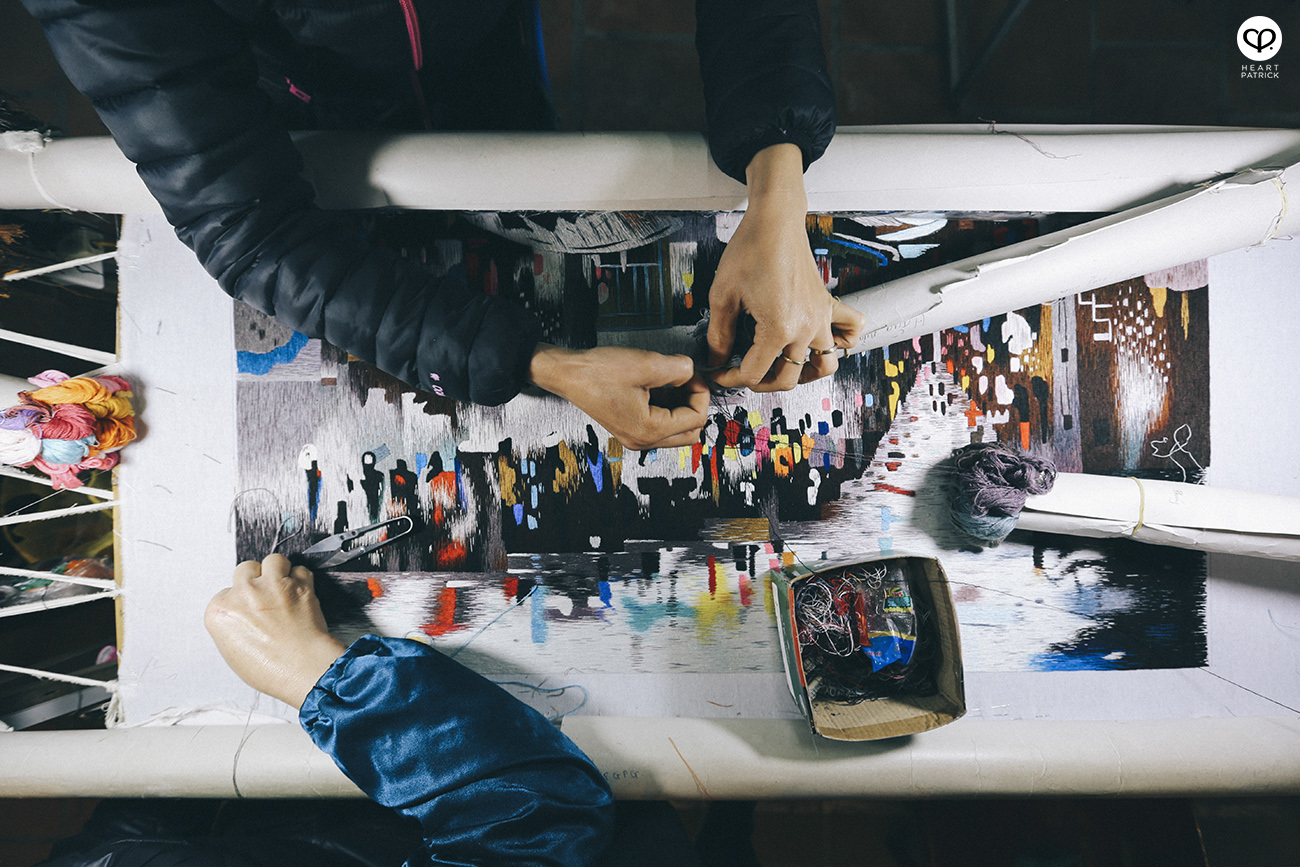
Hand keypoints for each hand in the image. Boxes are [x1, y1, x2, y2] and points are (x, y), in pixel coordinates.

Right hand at [204, 554, 346, 708]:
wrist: (302, 669)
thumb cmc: (271, 670)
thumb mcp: (233, 652)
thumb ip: (233, 625)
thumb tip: (244, 616)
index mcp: (219, 611)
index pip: (225, 593)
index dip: (240, 600)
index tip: (249, 609)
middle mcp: (243, 593)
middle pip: (245, 570)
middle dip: (255, 579)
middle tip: (266, 595)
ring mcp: (271, 586)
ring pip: (273, 560)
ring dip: (279, 571)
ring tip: (283, 587)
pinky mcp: (298, 584)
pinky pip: (300, 569)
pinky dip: (302, 579)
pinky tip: (300, 593)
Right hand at [529, 344, 709, 450]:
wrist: (568, 373)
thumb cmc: (597, 372)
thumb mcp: (647, 364)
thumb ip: (680, 369)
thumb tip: (693, 372)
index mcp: (648, 430)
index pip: (696, 419)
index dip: (701, 393)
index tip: (693, 375)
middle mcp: (642, 441)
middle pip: (690, 432)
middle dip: (694, 404)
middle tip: (687, 380)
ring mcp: (635, 437)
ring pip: (676, 430)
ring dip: (681, 405)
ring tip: (672, 380)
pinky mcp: (630, 428)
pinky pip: (660, 424)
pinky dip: (667, 407)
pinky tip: (659, 386)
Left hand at [707, 144, 865, 391]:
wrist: (775, 220)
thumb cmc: (750, 250)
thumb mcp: (722, 295)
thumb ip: (719, 336)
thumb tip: (717, 361)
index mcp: (778, 329)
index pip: (753, 373)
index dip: (729, 378)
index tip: (718, 373)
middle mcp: (806, 328)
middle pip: (787, 379)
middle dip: (760, 382)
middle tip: (741, 371)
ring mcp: (821, 318)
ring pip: (823, 367)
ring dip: (801, 374)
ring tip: (779, 367)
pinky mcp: (828, 306)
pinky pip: (849, 333)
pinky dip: (840, 344)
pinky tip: (818, 342)